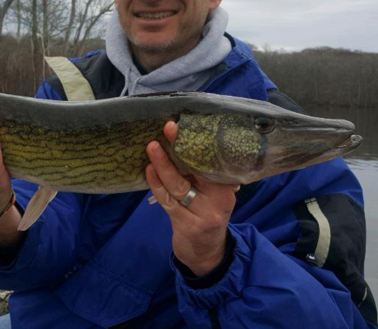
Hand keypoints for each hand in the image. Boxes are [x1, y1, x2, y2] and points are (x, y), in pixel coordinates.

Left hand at [146, 121, 238, 276]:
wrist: (206, 253)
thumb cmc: (207, 214)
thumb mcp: (215, 196)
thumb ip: (207, 175)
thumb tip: (190, 140)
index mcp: (228, 189)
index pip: (212, 162)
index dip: (198, 142)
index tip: (185, 125)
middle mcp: (219, 200)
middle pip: (197, 170)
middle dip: (179, 148)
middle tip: (168, 128)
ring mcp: (202, 214)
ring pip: (179, 185)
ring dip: (163, 165)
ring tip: (152, 146)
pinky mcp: (185, 224)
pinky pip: (167, 200)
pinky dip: (156, 184)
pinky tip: (149, 170)